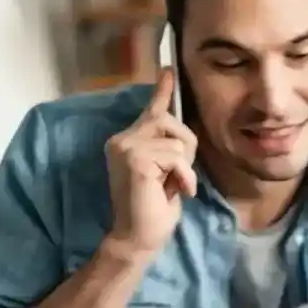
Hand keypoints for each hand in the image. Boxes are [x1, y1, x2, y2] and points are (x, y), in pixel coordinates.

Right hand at [103, 69, 198, 260]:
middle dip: (186, 148)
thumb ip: (171, 148)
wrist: (138, 238)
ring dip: (184, 167)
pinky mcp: (135, 158)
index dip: (162, 90)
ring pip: (177, 139)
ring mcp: (125, 146)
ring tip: (172, 187)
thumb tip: (181, 124)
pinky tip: (175, 192)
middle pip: (170, 121)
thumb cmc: (155, 209)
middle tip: (179, 177)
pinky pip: (177, 155)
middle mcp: (122, 138)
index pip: (151, 111)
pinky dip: (184, 176)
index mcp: (128, 141)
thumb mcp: (168, 171)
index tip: (169, 69)